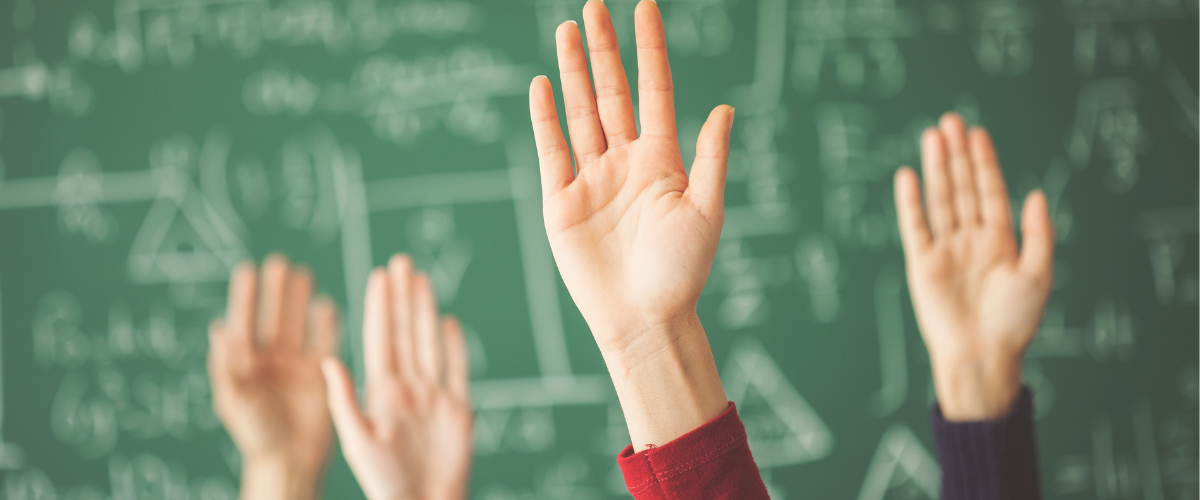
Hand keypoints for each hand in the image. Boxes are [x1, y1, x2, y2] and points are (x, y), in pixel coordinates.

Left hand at [208, 255, 338, 499]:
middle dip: (276, 292)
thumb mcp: (233, 399)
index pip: (244, 323)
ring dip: (300, 301)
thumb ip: (226, 364)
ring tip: (304, 275)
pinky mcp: (319, 375)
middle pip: (273, 318)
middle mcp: (270, 361)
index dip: (245, 297)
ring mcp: (296, 366)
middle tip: (280, 264)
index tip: (248, 270)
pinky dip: (326, 324)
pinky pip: (324, 342)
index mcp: (245, 365)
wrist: (289, 461)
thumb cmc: (255, 434)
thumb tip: (219, 328)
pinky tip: (326, 305)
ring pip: (298, 325)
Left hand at [322, 255, 472, 499]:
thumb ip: (344, 399)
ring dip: (425, 310)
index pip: (380, 338)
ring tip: (421, 280)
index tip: (377, 275)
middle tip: (400, 262)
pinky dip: (454, 345)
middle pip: (405, 332)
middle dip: (402, 296)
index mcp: (381, 393)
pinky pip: (456, 369)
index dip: (379, 306)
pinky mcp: (458, 410)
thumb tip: (326, 361)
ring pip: (429, 343)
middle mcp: (407, 389)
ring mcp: (434, 397)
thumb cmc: (386, 483)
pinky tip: (448, 322)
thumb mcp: (357, 441)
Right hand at [529, 0, 731, 448]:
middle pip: (612, 93)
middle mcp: (625, 162)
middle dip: (604, 49)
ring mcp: (591, 179)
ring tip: (566, 30)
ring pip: (580, 113)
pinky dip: (546, 117)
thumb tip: (724, 108)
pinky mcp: (560, 202)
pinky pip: (552, 150)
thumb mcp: (706, 212)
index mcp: (661, 161)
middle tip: (593, 6)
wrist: (643, 320)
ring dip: (573, 72)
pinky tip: (542, 84)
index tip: (645, 7)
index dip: (649, 50)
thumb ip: (710, 158)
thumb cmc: (681, 272)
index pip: (654, 91)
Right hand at [894, 113, 1054, 420]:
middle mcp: (970, 240)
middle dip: (957, 154)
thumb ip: (1038, 233)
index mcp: (999, 241)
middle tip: (951, 121)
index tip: (978, 133)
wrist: (982, 356)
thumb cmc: (1014, 322)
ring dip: (936, 168)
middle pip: (962, 188)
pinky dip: (911, 201)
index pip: (989, 191)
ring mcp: (944, 249)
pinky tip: (909, 176)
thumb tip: (1036, 193)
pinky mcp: (922, 264)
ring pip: (940, 199)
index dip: (984, 162)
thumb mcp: (1038, 275)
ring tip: (932, 136)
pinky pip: (914, 226)